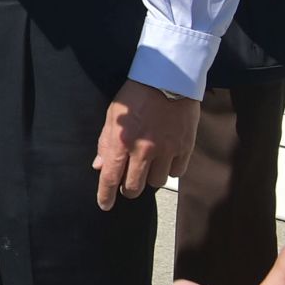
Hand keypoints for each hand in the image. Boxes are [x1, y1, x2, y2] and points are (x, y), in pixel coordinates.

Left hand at [93, 79, 198, 210]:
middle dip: (128, 189)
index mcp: (121, 142)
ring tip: (148, 164)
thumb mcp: (112, 117)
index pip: (110, 177)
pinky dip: (170, 170)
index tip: (105, 206)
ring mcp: (166, 150)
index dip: (105, 195)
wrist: (168, 79)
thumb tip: (99, 167)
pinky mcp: (185, 148)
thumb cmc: (135, 96)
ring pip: (156, 182)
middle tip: (128, 182)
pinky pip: (177, 172)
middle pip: (134, 187)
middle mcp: (144, 150)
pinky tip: (165, 160)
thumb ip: (105, 144)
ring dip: (150, 178)